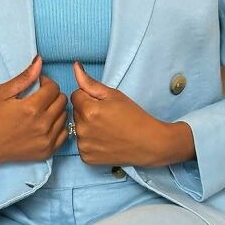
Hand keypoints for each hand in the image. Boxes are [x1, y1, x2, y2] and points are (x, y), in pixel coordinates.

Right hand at [0, 55, 68, 165]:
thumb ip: (24, 77)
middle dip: (52, 94)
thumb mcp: (2, 93)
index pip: (53, 88)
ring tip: (41, 110)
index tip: (37, 85)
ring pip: (64, 116)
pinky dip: (58, 126)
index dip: (46, 82)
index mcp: (31, 108)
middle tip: (39, 96)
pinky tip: (45, 124)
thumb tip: (39, 61)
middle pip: (62, 101)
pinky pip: (65, 134)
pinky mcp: (47, 151)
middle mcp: (42, 124)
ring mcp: (46, 139)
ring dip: (55, 110)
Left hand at [70, 61, 187, 165]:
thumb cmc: (134, 116)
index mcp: (88, 110)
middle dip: (87, 111)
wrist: (149, 143)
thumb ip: (90, 82)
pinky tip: (105, 141)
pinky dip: (90, 141)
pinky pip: (82, 143)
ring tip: (107, 129)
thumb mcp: (114, 95)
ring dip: (87, 126)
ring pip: (78, 128)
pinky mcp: (86, 158)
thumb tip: (75, 66)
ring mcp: (84, 145)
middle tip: (107, 116)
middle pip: (76, 112)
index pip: (76, 95)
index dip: (90, 97)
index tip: (103, 104)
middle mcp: (82, 129)